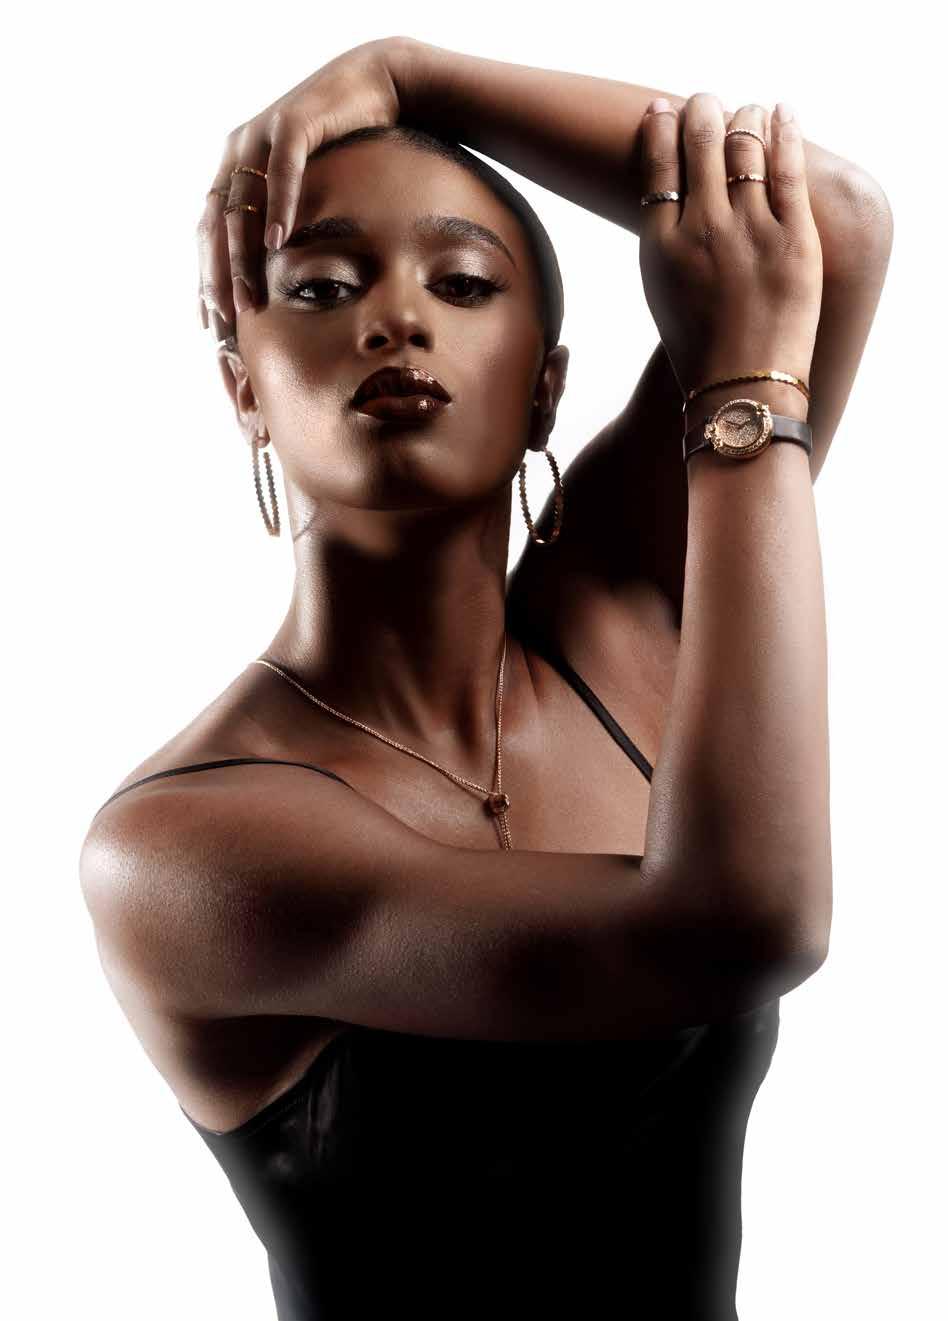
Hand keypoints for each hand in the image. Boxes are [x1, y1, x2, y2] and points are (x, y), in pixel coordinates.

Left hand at [196, 36, 415, 333]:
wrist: (372, 85)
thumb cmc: (343, 144)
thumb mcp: (307, 189)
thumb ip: (286, 220)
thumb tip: (282, 275)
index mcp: (234, 170)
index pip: (209, 233)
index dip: (206, 277)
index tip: (211, 323)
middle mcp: (238, 151)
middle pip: (216, 225)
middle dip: (219, 278)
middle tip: (226, 322)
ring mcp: (261, 135)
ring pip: (242, 206)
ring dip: (244, 257)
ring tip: (249, 299)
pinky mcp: (293, 122)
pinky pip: (281, 172)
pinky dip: (280, 210)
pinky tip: (281, 244)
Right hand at [638, 94, 822, 405]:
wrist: (741, 385)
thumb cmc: (700, 348)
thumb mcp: (662, 294)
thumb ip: (665, 243)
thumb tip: (673, 201)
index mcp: (662, 245)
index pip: (658, 165)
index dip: (661, 128)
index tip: (665, 109)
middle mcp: (702, 229)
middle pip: (701, 143)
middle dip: (703, 111)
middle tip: (707, 103)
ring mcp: (749, 230)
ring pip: (744, 146)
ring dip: (744, 118)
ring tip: (746, 112)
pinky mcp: (793, 237)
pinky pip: (788, 168)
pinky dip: (784, 131)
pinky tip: (782, 113)